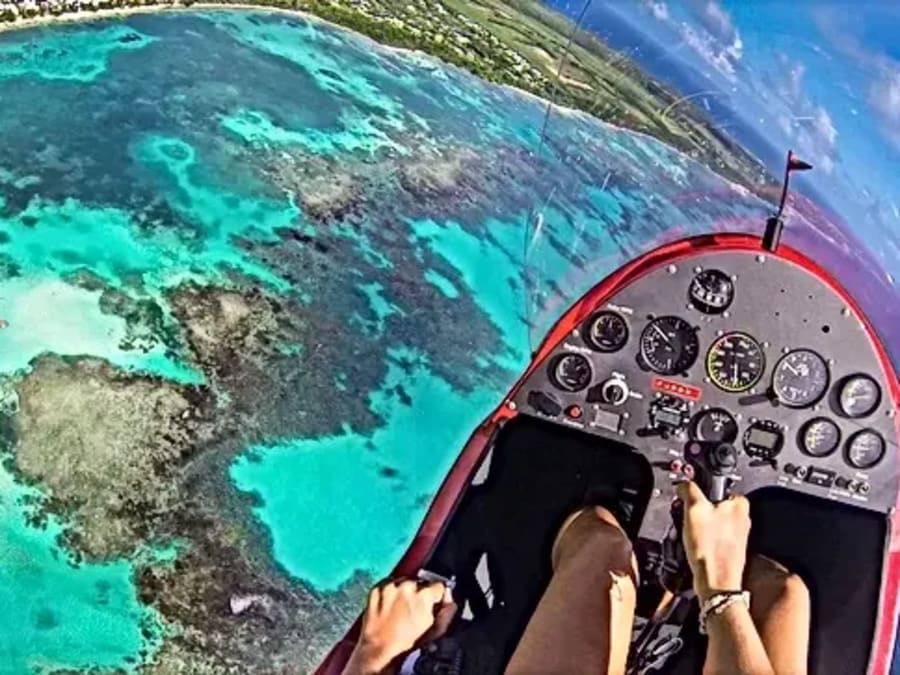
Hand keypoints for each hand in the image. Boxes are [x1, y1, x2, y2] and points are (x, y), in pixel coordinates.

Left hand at [344, 579, 456, 674]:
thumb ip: (447, 611)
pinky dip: (390, 593)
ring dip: (405, 592)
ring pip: (404, 582)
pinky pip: (388, 584)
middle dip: (419, 595)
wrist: (380, 650)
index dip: (436, 597)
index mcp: (424, 595)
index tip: (432, 604)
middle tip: (414, 611)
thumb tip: (449, 597)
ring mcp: (389, 586)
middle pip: (420, 583)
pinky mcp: (376, 588)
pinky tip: (391, 607)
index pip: (438, 586)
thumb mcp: (435, 631)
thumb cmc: (405, 644)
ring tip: (401, 610)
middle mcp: (407, 586)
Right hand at [675, 481, 750, 601]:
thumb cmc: (711, 550)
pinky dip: (700, 540)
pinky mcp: (727, 548)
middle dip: (695, 511)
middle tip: (688, 521)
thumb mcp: (694, 508)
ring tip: (692, 537)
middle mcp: (741, 518)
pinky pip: (708, 537)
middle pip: (708, 505)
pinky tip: (696, 547)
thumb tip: (683, 484)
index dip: (696, 493)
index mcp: (740, 503)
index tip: (688, 502)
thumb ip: (689, 489)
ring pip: (707, 521)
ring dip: (695, 527)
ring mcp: (735, 534)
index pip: (713, 486)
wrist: (715, 583)